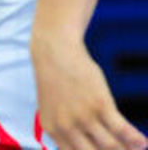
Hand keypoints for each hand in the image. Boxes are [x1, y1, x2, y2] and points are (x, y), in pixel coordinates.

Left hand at [32, 35, 147, 149]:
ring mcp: (83, 115)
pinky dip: (135, 139)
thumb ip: (64, 129)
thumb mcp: (52, 108)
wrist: (54, 50)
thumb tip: (84, 145)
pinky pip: (122, 129)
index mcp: (52, 129)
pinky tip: (144, 143)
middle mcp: (66, 126)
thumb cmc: (56, 80)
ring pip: (111, 146)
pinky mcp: (100, 103)